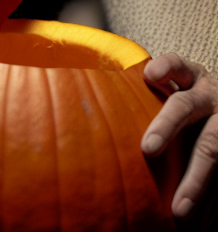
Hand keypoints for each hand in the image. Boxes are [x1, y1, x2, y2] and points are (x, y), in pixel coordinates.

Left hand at [142, 54, 217, 219]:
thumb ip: (142, 91)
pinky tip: (201, 222)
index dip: (164, 67)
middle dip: (167, 126)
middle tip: (147, 149)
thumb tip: (77, 100)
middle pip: (186, 106)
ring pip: (213, 149)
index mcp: (190, 75)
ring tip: (179, 212)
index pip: (176, 64)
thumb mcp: (174, 86)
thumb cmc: (187, 99)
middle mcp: (209, 95)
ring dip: (196, 182)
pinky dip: (214, 201)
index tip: (148, 75)